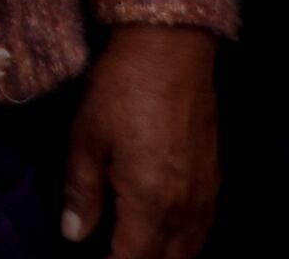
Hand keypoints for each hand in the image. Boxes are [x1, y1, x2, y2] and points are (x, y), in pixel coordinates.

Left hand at [61, 22, 216, 257]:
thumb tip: (73, 235)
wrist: (171, 50)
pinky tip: (163, 234)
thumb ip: (81, 192)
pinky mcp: (215, 178)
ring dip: (163, 257)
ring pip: (190, 250)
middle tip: (110, 255)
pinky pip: (202, 229)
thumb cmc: (122, 89)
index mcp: (151, 202)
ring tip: (132, 249)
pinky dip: (183, 243)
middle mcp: (186, 207)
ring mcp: (206, 194)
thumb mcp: (87, 138)